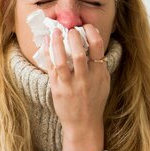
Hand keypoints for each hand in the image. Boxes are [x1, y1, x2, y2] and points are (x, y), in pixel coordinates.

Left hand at [46, 24, 109, 150]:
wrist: (83, 124)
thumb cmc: (94, 102)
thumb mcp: (103, 82)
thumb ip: (98, 65)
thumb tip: (93, 44)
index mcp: (99, 74)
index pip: (98, 48)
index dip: (92, 33)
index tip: (86, 26)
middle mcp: (85, 78)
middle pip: (79, 52)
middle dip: (73, 36)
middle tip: (70, 28)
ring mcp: (70, 84)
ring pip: (62, 60)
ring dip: (57, 43)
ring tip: (55, 32)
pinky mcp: (57, 89)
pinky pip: (51, 68)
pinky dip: (48, 54)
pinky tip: (46, 44)